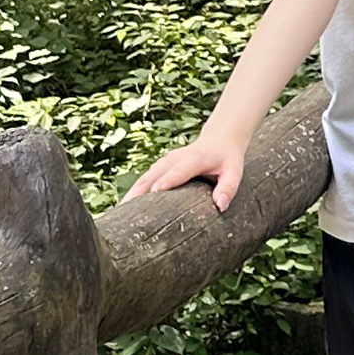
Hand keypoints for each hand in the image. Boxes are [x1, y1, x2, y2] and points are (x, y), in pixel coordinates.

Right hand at [130, 130, 247, 214]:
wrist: (219, 139)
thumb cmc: (227, 159)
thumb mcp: (234, 171)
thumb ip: (228, 187)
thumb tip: (220, 206)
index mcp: (194, 158)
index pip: (179, 170)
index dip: (167, 180)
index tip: (155, 191)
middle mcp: (174, 159)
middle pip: (154, 176)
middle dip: (140, 193)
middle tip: (127, 213)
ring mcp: (164, 162)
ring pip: (144, 179)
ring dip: (131, 195)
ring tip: (119, 215)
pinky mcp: (159, 167)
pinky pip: (143, 181)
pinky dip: (133, 193)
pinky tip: (123, 209)